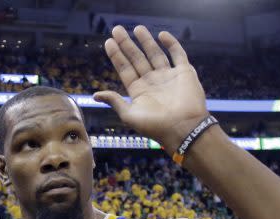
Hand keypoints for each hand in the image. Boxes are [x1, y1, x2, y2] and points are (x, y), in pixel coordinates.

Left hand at [94, 25, 207, 153]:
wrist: (183, 128)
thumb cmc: (155, 126)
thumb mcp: (129, 115)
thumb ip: (115, 101)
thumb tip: (95, 95)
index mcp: (139, 92)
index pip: (125, 69)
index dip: (117, 56)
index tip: (108, 42)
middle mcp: (153, 82)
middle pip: (137, 59)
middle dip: (127, 44)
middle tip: (117, 29)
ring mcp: (168, 77)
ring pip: (155, 54)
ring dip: (146, 41)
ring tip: (137, 28)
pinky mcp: (184, 73)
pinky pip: (177, 55)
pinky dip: (171, 44)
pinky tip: (162, 35)